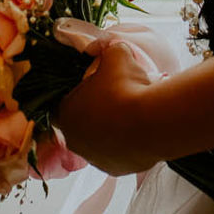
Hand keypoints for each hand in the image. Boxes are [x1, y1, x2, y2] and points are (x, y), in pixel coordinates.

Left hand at [51, 26, 167, 176]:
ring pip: (98, 142)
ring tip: (129, 114)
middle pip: (80, 124)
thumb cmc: (126, 87)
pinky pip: (117, 154)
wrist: (151, 121)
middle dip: (93, 113)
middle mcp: (74, 141)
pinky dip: (124, 144)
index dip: (77, 93)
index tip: (93, 86)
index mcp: (65, 113)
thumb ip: (106, 49)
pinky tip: (138, 130)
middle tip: (113, 98)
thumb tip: (106, 45)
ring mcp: (95, 158)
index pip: (61, 104)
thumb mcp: (116, 55)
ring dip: (108, 130)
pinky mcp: (115, 169)